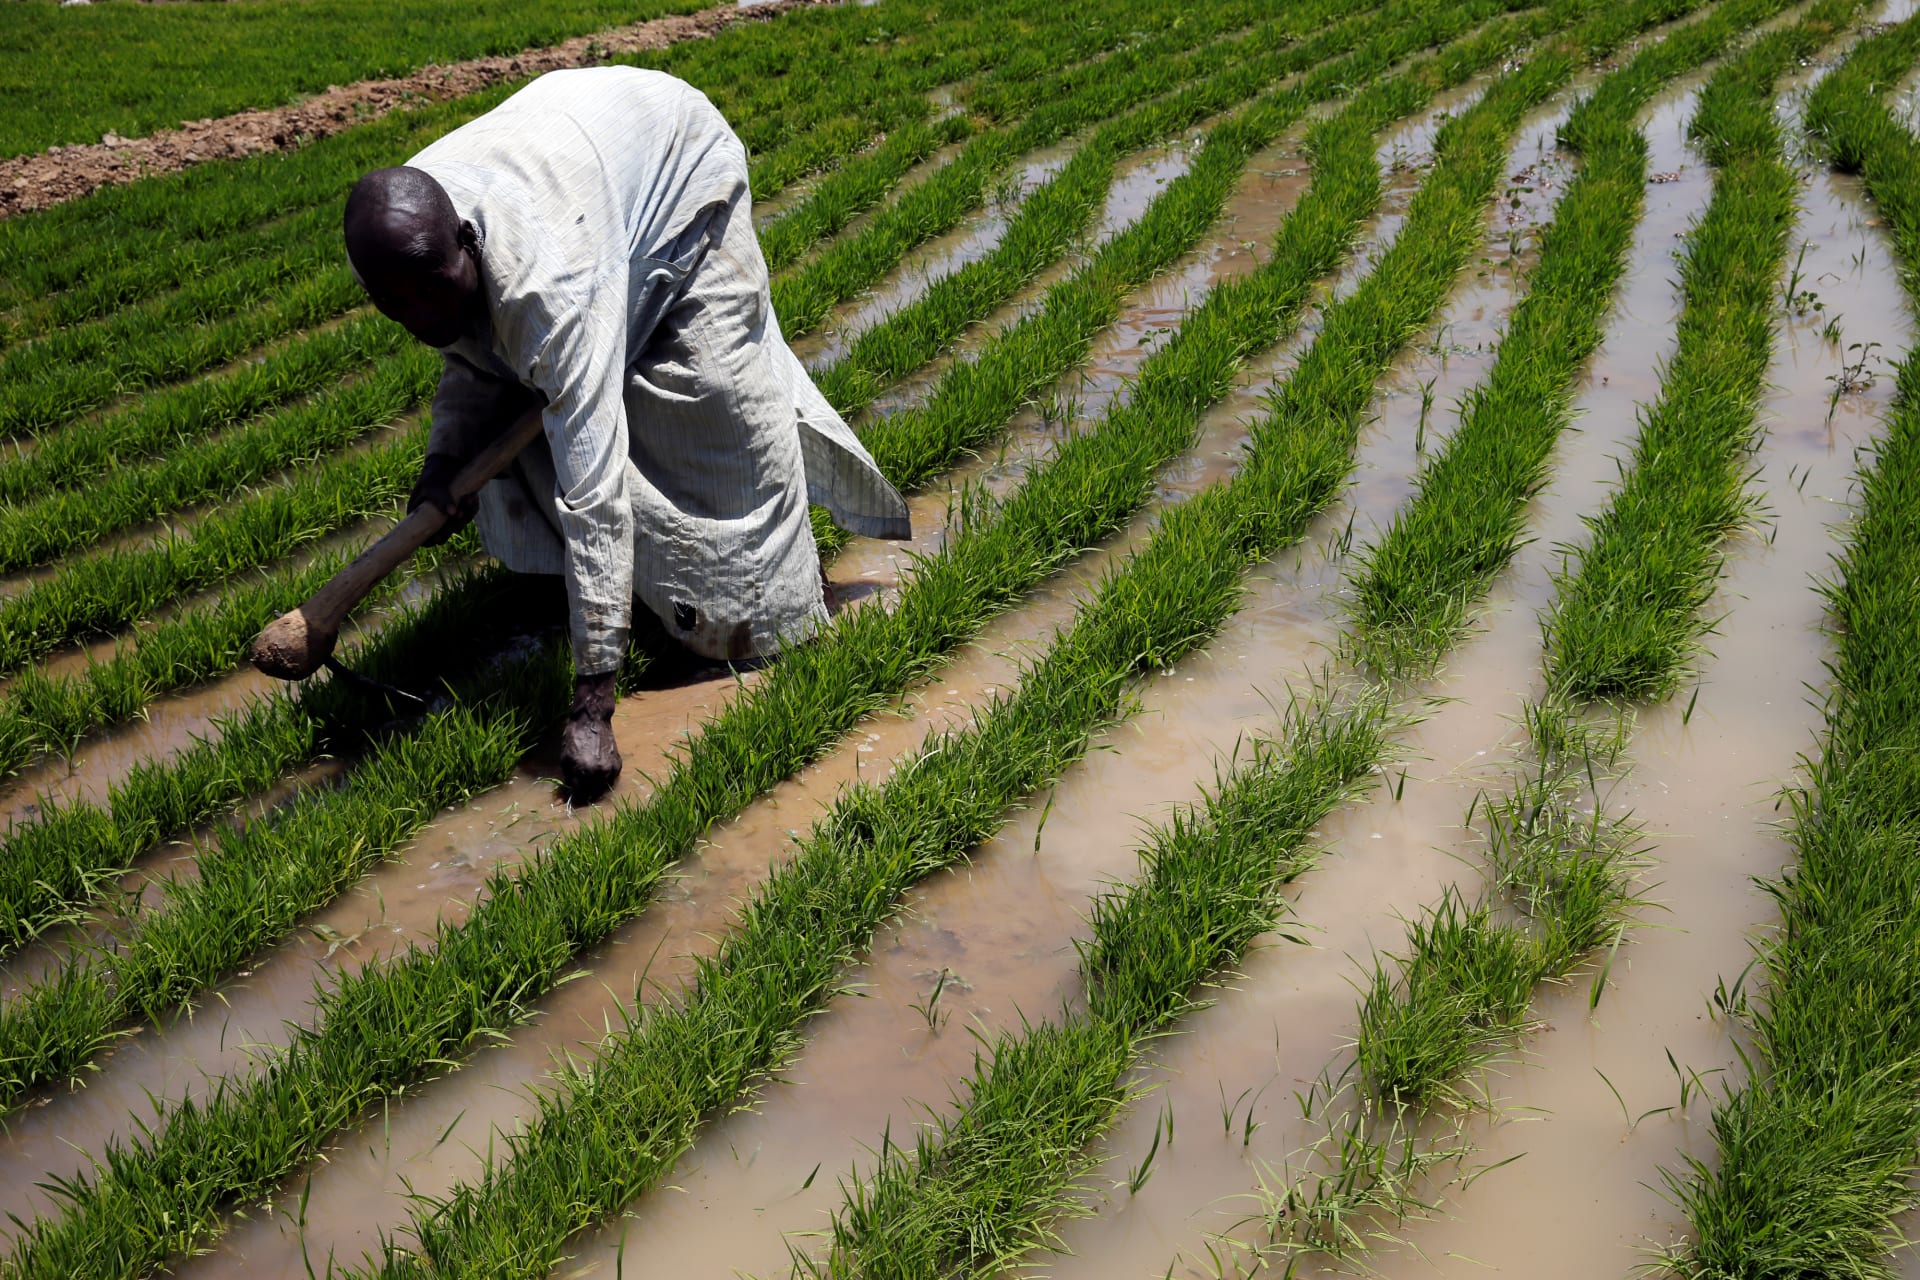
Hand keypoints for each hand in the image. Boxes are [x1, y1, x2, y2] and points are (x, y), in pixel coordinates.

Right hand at [408, 452, 479, 546]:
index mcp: (419, 517)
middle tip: (460, 512)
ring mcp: (447, 518)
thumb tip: (452, 513)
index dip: (431, 540)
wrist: (447, 466)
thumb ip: (440, 499)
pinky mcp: (460, 512)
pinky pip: (468, 515)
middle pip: (443, 536)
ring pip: (458, 525)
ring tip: (469, 497)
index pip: (423, 539)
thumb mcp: (432, 486)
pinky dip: (471, 507)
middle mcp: (433, 521)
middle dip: (453, 525)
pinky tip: (472, 496)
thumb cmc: (433, 477)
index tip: (439, 536)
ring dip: (465, 513)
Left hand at [560, 670, 621, 801]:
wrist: (593, 720)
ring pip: (603, 790)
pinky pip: (611, 780)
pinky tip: (596, 776)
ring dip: (594, 790)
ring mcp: (611, 769)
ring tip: (586, 785)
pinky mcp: (618, 765)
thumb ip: (568, 779)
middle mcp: (600, 773)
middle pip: (592, 795)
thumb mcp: (565, 759)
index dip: (572, 799)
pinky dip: (604, 782)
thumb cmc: (575, 737)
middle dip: (583, 796)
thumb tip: (564, 797)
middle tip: (576, 791)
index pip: (579, 796)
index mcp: (584, 772)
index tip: (567, 800)